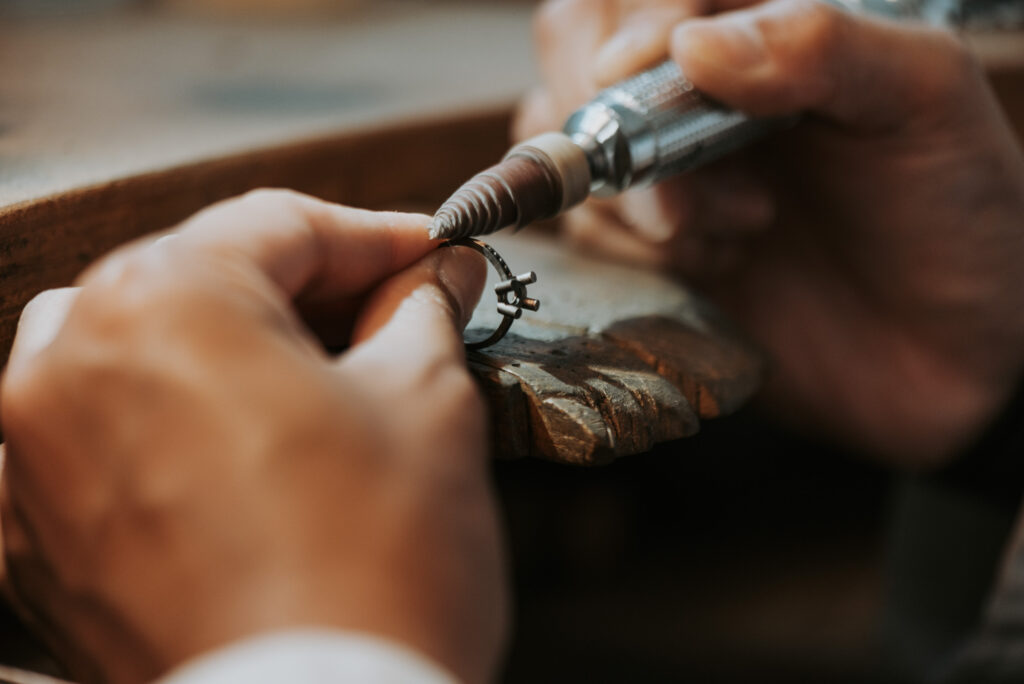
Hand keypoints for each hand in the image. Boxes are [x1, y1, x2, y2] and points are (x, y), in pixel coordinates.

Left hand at [0, 190, 505, 683]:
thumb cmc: (380, 567)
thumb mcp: (428, 404)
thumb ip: (422, 311)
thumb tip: (438, 269)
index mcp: (165, 299)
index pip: (281, 224)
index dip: (374, 238)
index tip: (429, 258)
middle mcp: (67, 361)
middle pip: (200, 278)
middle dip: (303, 290)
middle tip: (389, 315)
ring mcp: (31, 458)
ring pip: (133, 348)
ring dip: (222, 346)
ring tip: (310, 381)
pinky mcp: (31, 544)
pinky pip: (91, 442)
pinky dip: (160, 425)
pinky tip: (232, 451)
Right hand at [520, 0, 1023, 463]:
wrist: (951, 359)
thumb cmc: (960, 219)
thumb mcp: (924, 104)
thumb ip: (821, 46)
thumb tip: (693, 43)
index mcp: (768, 32)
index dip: (631, 23)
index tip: (634, 73)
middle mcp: (701, 93)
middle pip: (576, 49)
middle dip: (614, 121)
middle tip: (686, 188)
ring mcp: (666, 169)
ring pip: (566, 143)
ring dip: (635, 198)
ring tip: (741, 229)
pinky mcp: (647, 245)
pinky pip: (580, 227)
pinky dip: (630, 251)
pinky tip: (715, 264)